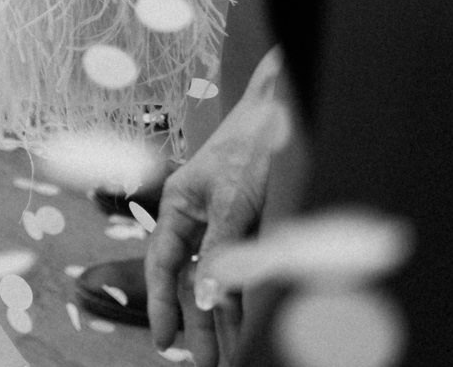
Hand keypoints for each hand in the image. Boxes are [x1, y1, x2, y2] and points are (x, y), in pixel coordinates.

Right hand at [148, 52, 292, 364]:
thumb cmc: (254, 143)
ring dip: (227, 317)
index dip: (162, 305)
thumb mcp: (233, 200)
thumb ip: (219, 250)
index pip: (164, 264)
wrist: (290, 112)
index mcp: (180, 205)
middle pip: (193, 280)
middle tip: (206, 363)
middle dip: (199, 323)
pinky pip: (250, 272)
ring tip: (229, 354)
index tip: (165, 342)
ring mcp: (230, 224)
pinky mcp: (258, 228)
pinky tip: (251, 321)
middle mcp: (201, 218)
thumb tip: (207, 299)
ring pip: (222, 281)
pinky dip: (250, 298)